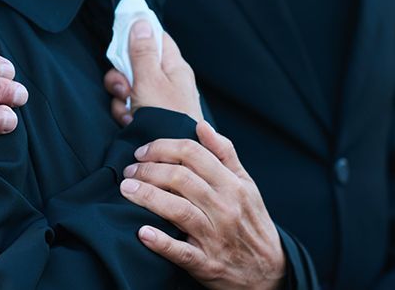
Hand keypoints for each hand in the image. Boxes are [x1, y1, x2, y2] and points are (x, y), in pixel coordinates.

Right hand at [103, 20, 202, 122]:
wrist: (172, 159)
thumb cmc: (168, 117)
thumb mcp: (151, 80)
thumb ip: (142, 52)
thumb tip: (141, 21)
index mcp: (174, 66)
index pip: (157, 38)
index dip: (139, 35)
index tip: (122, 38)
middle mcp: (165, 80)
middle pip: (134, 63)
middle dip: (122, 76)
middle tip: (126, 87)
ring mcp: (155, 99)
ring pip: (126, 87)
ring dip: (121, 98)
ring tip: (131, 112)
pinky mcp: (146, 116)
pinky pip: (127, 106)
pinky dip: (124, 113)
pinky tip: (130, 122)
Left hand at [118, 121, 284, 289]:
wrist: (268, 270)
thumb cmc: (251, 221)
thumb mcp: (246, 184)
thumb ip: (224, 153)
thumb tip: (201, 125)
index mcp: (234, 185)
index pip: (193, 154)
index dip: (163, 148)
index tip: (143, 151)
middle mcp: (226, 207)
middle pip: (181, 179)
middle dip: (149, 170)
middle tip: (129, 171)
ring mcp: (216, 237)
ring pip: (178, 210)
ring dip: (147, 197)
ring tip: (126, 190)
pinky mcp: (206, 263)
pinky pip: (180, 252)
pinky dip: (160, 242)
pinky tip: (142, 232)